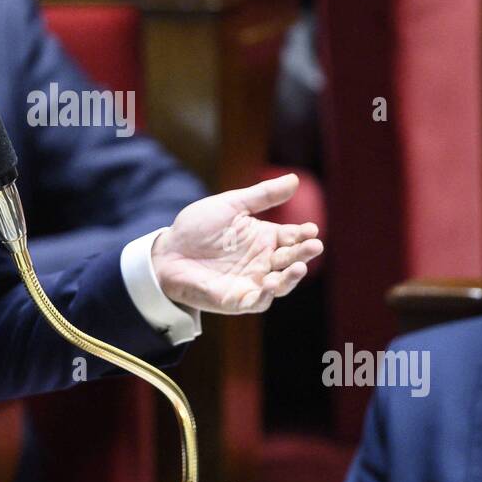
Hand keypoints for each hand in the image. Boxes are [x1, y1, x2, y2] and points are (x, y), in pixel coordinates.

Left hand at [151, 174, 322, 313]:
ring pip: (281, 284)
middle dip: (304, 254)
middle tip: (314, 246)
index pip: (292, 237)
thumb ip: (263, 195)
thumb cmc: (198, 227)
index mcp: (264, 238)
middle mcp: (262, 262)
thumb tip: (295, 179)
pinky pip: (257, 302)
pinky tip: (270, 283)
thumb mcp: (231, 205)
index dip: (304, 235)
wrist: (167, 251)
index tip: (312, 229)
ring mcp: (251, 282)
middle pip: (291, 260)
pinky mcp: (236, 300)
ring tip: (298, 266)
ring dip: (291, 277)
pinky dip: (265, 295)